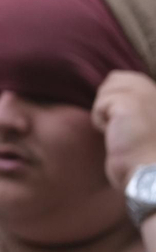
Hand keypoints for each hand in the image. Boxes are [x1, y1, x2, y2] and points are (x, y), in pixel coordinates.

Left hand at [92, 71, 155, 190]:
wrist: (150, 173)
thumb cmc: (145, 157)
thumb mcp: (144, 125)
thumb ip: (136, 107)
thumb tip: (112, 97)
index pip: (129, 78)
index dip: (116, 98)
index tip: (121, 121)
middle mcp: (155, 92)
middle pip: (115, 78)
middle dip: (108, 101)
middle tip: (119, 125)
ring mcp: (144, 95)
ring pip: (106, 89)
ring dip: (104, 112)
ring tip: (120, 131)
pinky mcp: (129, 103)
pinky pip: (100, 104)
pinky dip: (101, 120)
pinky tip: (115, 134)